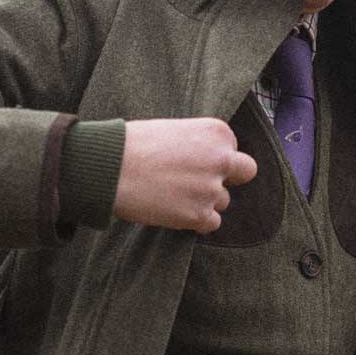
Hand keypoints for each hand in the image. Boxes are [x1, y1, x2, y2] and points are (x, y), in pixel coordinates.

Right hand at [113, 117, 256, 233]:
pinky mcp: (199, 214)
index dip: (213, 156)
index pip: (232, 148)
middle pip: (246, 172)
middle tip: (201, 181)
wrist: (109, 167)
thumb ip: (199, 145)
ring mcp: (211, 188)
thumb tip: (209, 163)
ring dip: (203, 201)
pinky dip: (196, 221)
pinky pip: (212, 224)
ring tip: (171, 194)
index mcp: (217, 131)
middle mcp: (221, 158)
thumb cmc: (133, 145)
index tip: (190, 160)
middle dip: (228, 177)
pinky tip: (173, 210)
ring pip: (222, 201)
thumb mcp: (174, 130)